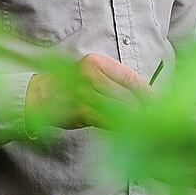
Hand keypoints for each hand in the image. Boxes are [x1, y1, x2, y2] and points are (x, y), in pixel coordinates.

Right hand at [26, 53, 150, 129]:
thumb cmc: (68, 87)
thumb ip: (112, 82)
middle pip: (127, 94)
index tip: (158, 101)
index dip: (146, 91)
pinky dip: (121, 126)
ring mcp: (85, 93)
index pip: (129, 77)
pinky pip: (108, 120)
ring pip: (120, 108)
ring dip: (136, 119)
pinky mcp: (82, 111)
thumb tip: (142, 95)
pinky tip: (129, 132)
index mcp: (96, 63)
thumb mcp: (89, 74)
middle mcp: (91, 75)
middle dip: (144, 108)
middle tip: (158, 118)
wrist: (37, 97)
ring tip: (148, 127)